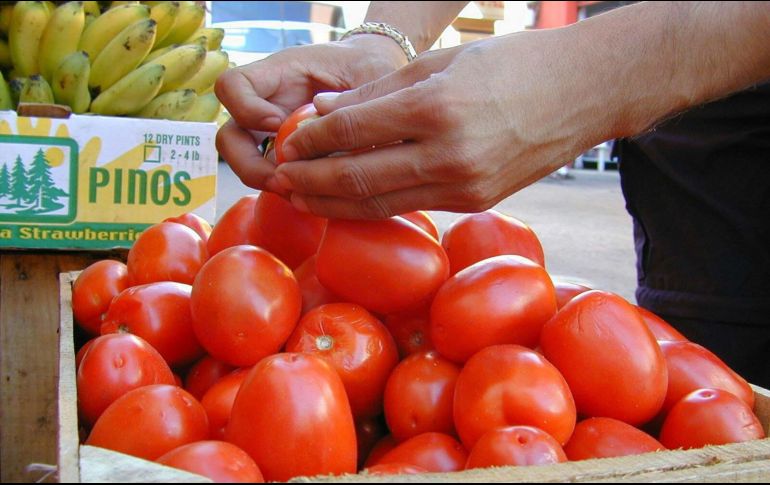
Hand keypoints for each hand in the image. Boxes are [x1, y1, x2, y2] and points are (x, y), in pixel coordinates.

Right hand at [215, 35, 407, 191]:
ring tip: (300, 191)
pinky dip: (291, 189)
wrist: (376, 74)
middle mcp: (267, 106)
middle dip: (249, 164)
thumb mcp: (366, 71)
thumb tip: (340, 133)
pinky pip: (276, 178)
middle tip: (283, 177)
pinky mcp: (291, 158)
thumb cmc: (369, 66)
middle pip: (229, 137)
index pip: (232, 86)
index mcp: (278, 75)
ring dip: (267, 182)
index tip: (277, 124)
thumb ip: (355, 98)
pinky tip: (316, 194)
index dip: (245, 109)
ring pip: (245, 164)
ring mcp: (275, 135)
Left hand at [269, 29, 610, 218]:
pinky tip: (348, 202)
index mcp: (436, 108)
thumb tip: (325, 111)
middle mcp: (447, 154)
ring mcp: (463, 185)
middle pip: (357, 177)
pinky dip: (372, 205)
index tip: (289, 142)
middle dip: (311, 181)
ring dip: (333, 204)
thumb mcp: (442, 62)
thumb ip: (378, 92)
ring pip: (379, 203)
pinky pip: (411, 205)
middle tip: (280, 179)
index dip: (312, 140)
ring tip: (302, 199)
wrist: (585, 93)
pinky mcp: (474, 201)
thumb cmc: (516, 63)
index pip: (352, 131)